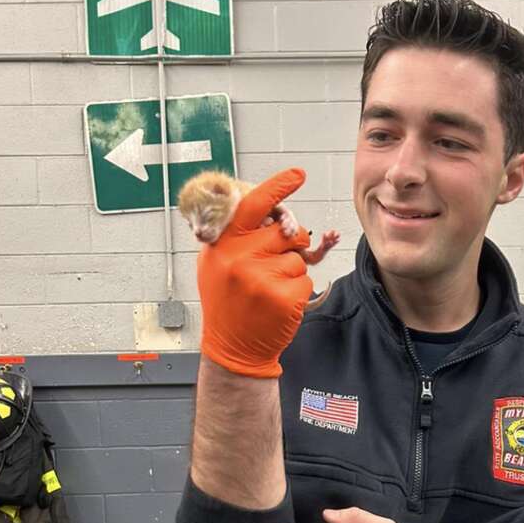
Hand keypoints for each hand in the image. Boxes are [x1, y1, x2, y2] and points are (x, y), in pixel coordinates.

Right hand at [198, 168, 312, 377]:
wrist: (232, 348)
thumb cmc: (228, 302)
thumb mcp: (217, 264)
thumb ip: (235, 236)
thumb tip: (267, 209)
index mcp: (222, 244)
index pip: (254, 205)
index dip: (278, 187)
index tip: (298, 174)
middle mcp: (239, 258)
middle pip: (286, 232)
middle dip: (289, 245)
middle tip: (270, 267)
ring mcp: (262, 278)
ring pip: (298, 258)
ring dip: (291, 273)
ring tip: (267, 291)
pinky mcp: (283, 297)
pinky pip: (306, 280)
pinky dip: (298, 292)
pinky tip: (277, 305)